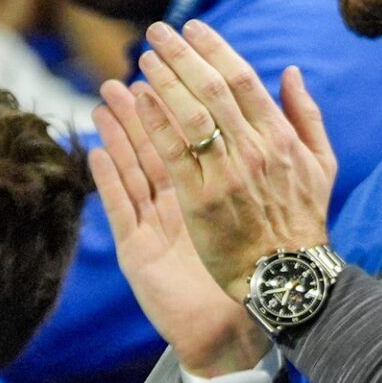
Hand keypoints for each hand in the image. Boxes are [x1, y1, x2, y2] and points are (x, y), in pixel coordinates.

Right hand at [89, 86, 267, 374]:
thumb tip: (287, 99)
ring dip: (118, 132)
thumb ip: (275, 154)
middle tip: (126, 72)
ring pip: (134, 168)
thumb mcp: (272, 203)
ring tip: (103, 100)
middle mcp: (178, 201)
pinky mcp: (139, 250)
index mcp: (208, 188)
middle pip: (158, 144)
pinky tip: (94, 151)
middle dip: (145, 107)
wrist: (246, 316)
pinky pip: (122, 208)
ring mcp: (156, 224)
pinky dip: (108, 178)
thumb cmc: (254, 262)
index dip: (182, 100)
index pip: (193, 135)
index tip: (173, 66)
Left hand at [123, 20, 338, 299]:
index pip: (243, 80)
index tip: (193, 28)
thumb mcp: (322, 163)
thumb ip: (307, 114)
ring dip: (163, 81)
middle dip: (181, 55)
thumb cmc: (303, 217)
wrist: (286, 272)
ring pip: (188, 115)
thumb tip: (291, 72)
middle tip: (157, 32)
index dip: (214, 49)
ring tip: (143, 58)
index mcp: (282, 138)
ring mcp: (225, 174)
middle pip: (211, 89)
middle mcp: (254, 150)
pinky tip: (138, 100)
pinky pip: (172, 153)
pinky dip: (154, 122)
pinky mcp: (199, 200)